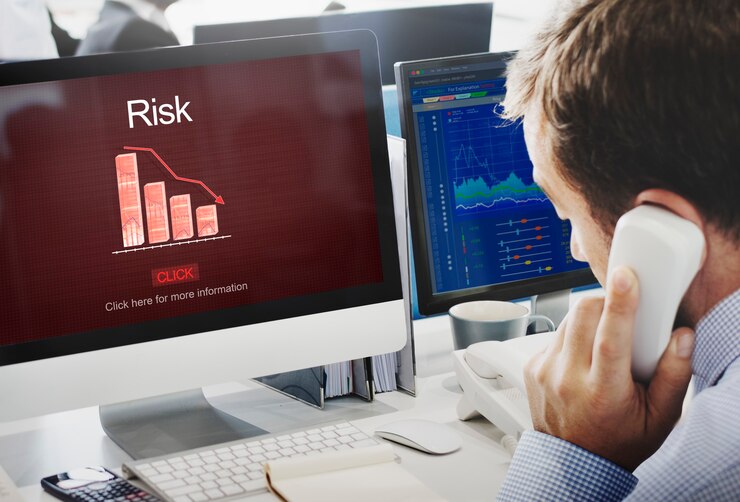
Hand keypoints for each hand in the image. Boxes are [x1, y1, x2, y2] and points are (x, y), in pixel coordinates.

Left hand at [524, 266, 694, 470]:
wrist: (574, 463)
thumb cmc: (618, 440)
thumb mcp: (659, 418)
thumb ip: (674, 376)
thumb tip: (681, 337)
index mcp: (603, 392)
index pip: (609, 338)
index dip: (620, 304)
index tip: (626, 277)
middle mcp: (568, 379)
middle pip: (582, 315)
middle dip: (605, 302)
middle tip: (620, 313)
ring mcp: (546, 372)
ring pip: (567, 320)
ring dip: (588, 320)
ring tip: (603, 344)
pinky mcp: (532, 367)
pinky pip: (554, 335)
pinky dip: (572, 336)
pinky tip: (583, 358)